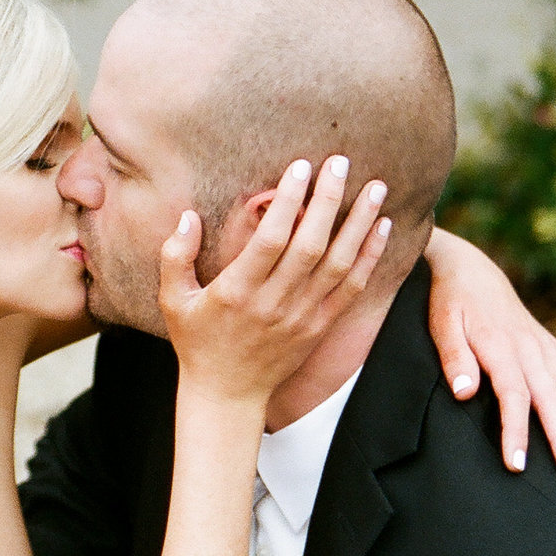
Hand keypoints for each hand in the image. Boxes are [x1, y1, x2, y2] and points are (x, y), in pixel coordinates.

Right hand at [160, 156, 390, 403]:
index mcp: (237, 292)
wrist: (228, 393)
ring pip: (338, 264)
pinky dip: (369, 256)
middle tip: (340, 162)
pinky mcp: (320, 327)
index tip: (300, 168)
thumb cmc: (197, 341)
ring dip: (359, 223)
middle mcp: (274, 303)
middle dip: (328, 200)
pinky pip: (352, 288)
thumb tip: (188, 216)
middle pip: (310, 245)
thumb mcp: (172, 300)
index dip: (288, 202)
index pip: (270, 239)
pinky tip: (383, 227)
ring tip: (376, 187)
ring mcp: (302, 316)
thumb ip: (175, 256)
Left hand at [427, 230, 555, 474]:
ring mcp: (548, 352)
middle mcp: (532, 351)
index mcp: (501, 348)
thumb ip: (454, 359)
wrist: (473, 272)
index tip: (517, 465)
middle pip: (553, 400)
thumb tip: (464, 393)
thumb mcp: (443, 326)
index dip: (515, 431)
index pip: (512, 396)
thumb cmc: (452, 304)